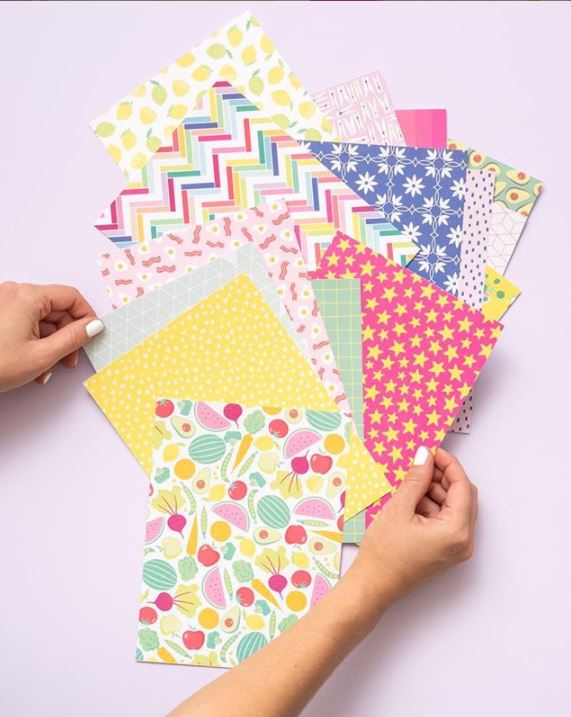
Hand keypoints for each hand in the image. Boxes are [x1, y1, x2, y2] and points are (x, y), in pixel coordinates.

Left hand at [0, 281, 103, 390]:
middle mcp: (16, 293)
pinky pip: (27, 322)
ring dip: (51, 343)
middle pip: (57, 309)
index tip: (92, 336)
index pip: (71, 297)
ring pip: (43, 319)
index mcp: (29, 297)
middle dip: (67, 336)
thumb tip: (94, 326)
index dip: (87, 317)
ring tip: (47, 369)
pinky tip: (34, 364)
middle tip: (69, 361)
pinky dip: (35, 341)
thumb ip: (74, 338)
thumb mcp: (42, 355)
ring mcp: (5, 303)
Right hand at [167, 446, 476, 716]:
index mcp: (456, 530)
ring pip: (454, 508)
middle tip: (419, 465)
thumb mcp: (398, 508)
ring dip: (436, 492)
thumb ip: (415, 478)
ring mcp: (456, 549)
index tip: (431, 451)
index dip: (449, 464)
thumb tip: (424, 455)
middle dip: (442, 478)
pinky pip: (446, 521)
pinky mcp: (445, 552)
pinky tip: (410, 501)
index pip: (463, 487)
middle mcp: (463, 541)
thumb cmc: (383, 551)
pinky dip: (433, 507)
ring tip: (409, 485)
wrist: (372, 586)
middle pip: (463, 497)